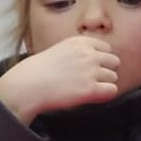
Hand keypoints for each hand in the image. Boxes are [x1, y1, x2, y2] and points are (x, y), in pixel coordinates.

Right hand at [0, 36, 119, 123]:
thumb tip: (97, 61)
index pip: (107, 49)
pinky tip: (91, 97)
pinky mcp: (90, 89)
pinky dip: (104, 95)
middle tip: (89, 81)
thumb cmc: (38, 71)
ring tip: (85, 89)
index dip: (100, 60)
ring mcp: (90, 72)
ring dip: (103, 84)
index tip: (88, 69)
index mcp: (81, 43)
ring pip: (113, 77)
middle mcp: (88, 55)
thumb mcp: (60, 51)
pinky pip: (111, 91)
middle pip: (114, 62)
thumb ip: (79, 52)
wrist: (26, 86)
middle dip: (104, 71)